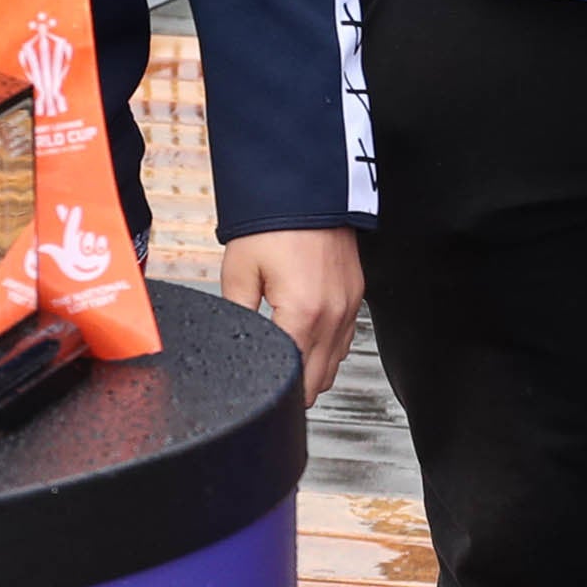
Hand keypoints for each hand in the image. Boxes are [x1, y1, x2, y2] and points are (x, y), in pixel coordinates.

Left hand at [220, 226, 365, 403]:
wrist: (306, 190)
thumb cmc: (273, 225)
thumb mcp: (239, 274)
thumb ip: (236, 318)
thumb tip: (231, 347)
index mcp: (303, 315)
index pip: (295, 381)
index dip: (276, 395)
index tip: (262, 397)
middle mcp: (334, 314)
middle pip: (319, 382)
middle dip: (295, 392)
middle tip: (270, 390)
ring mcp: (349, 305)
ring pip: (336, 366)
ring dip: (314, 374)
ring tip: (289, 371)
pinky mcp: (356, 294)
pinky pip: (346, 340)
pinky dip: (329, 351)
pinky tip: (309, 345)